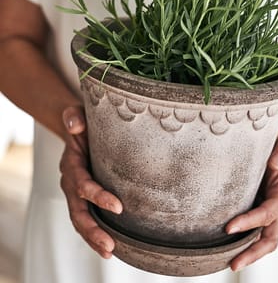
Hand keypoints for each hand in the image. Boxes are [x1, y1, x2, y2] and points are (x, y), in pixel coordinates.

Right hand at [59, 106, 122, 257]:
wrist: (79, 129)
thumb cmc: (82, 123)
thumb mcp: (77, 114)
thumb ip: (74, 117)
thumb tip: (75, 125)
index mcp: (72, 164)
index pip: (82, 185)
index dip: (97, 197)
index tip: (118, 207)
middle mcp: (72, 181)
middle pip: (78, 211)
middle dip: (92, 230)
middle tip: (110, 245)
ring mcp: (77, 191)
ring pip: (81, 219)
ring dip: (93, 237)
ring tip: (110, 252)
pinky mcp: (85, 196)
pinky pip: (87, 216)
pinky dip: (95, 232)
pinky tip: (110, 245)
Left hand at [225, 132, 277, 270]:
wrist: (274, 152)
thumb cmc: (276, 148)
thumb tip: (277, 162)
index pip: (268, 214)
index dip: (250, 222)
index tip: (229, 227)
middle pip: (270, 239)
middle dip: (252, 253)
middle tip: (232, 264)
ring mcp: (269, 215)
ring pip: (262, 241)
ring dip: (247, 254)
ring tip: (228, 263)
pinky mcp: (258, 215)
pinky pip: (253, 234)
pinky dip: (243, 244)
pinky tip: (226, 249)